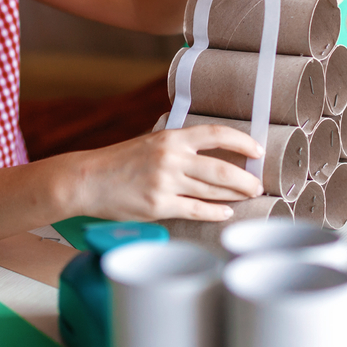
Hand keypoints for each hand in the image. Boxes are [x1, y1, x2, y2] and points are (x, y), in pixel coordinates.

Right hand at [75, 125, 263, 221]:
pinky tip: (225, 213)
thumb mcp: (148, 141)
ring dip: (234, 195)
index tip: (258, 150)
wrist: (88, 180)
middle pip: (221, 168)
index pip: (216, 134)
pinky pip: (195, 210)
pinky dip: (214, 213)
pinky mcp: (158, 206)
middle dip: (245, 179)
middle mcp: (170, 158)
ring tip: (248, 197)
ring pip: (212, 191)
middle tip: (258, 184)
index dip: (242, 141)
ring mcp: (165, 183)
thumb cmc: (118, 161)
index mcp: (170, 137)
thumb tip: (203, 141)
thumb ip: (174, 141)